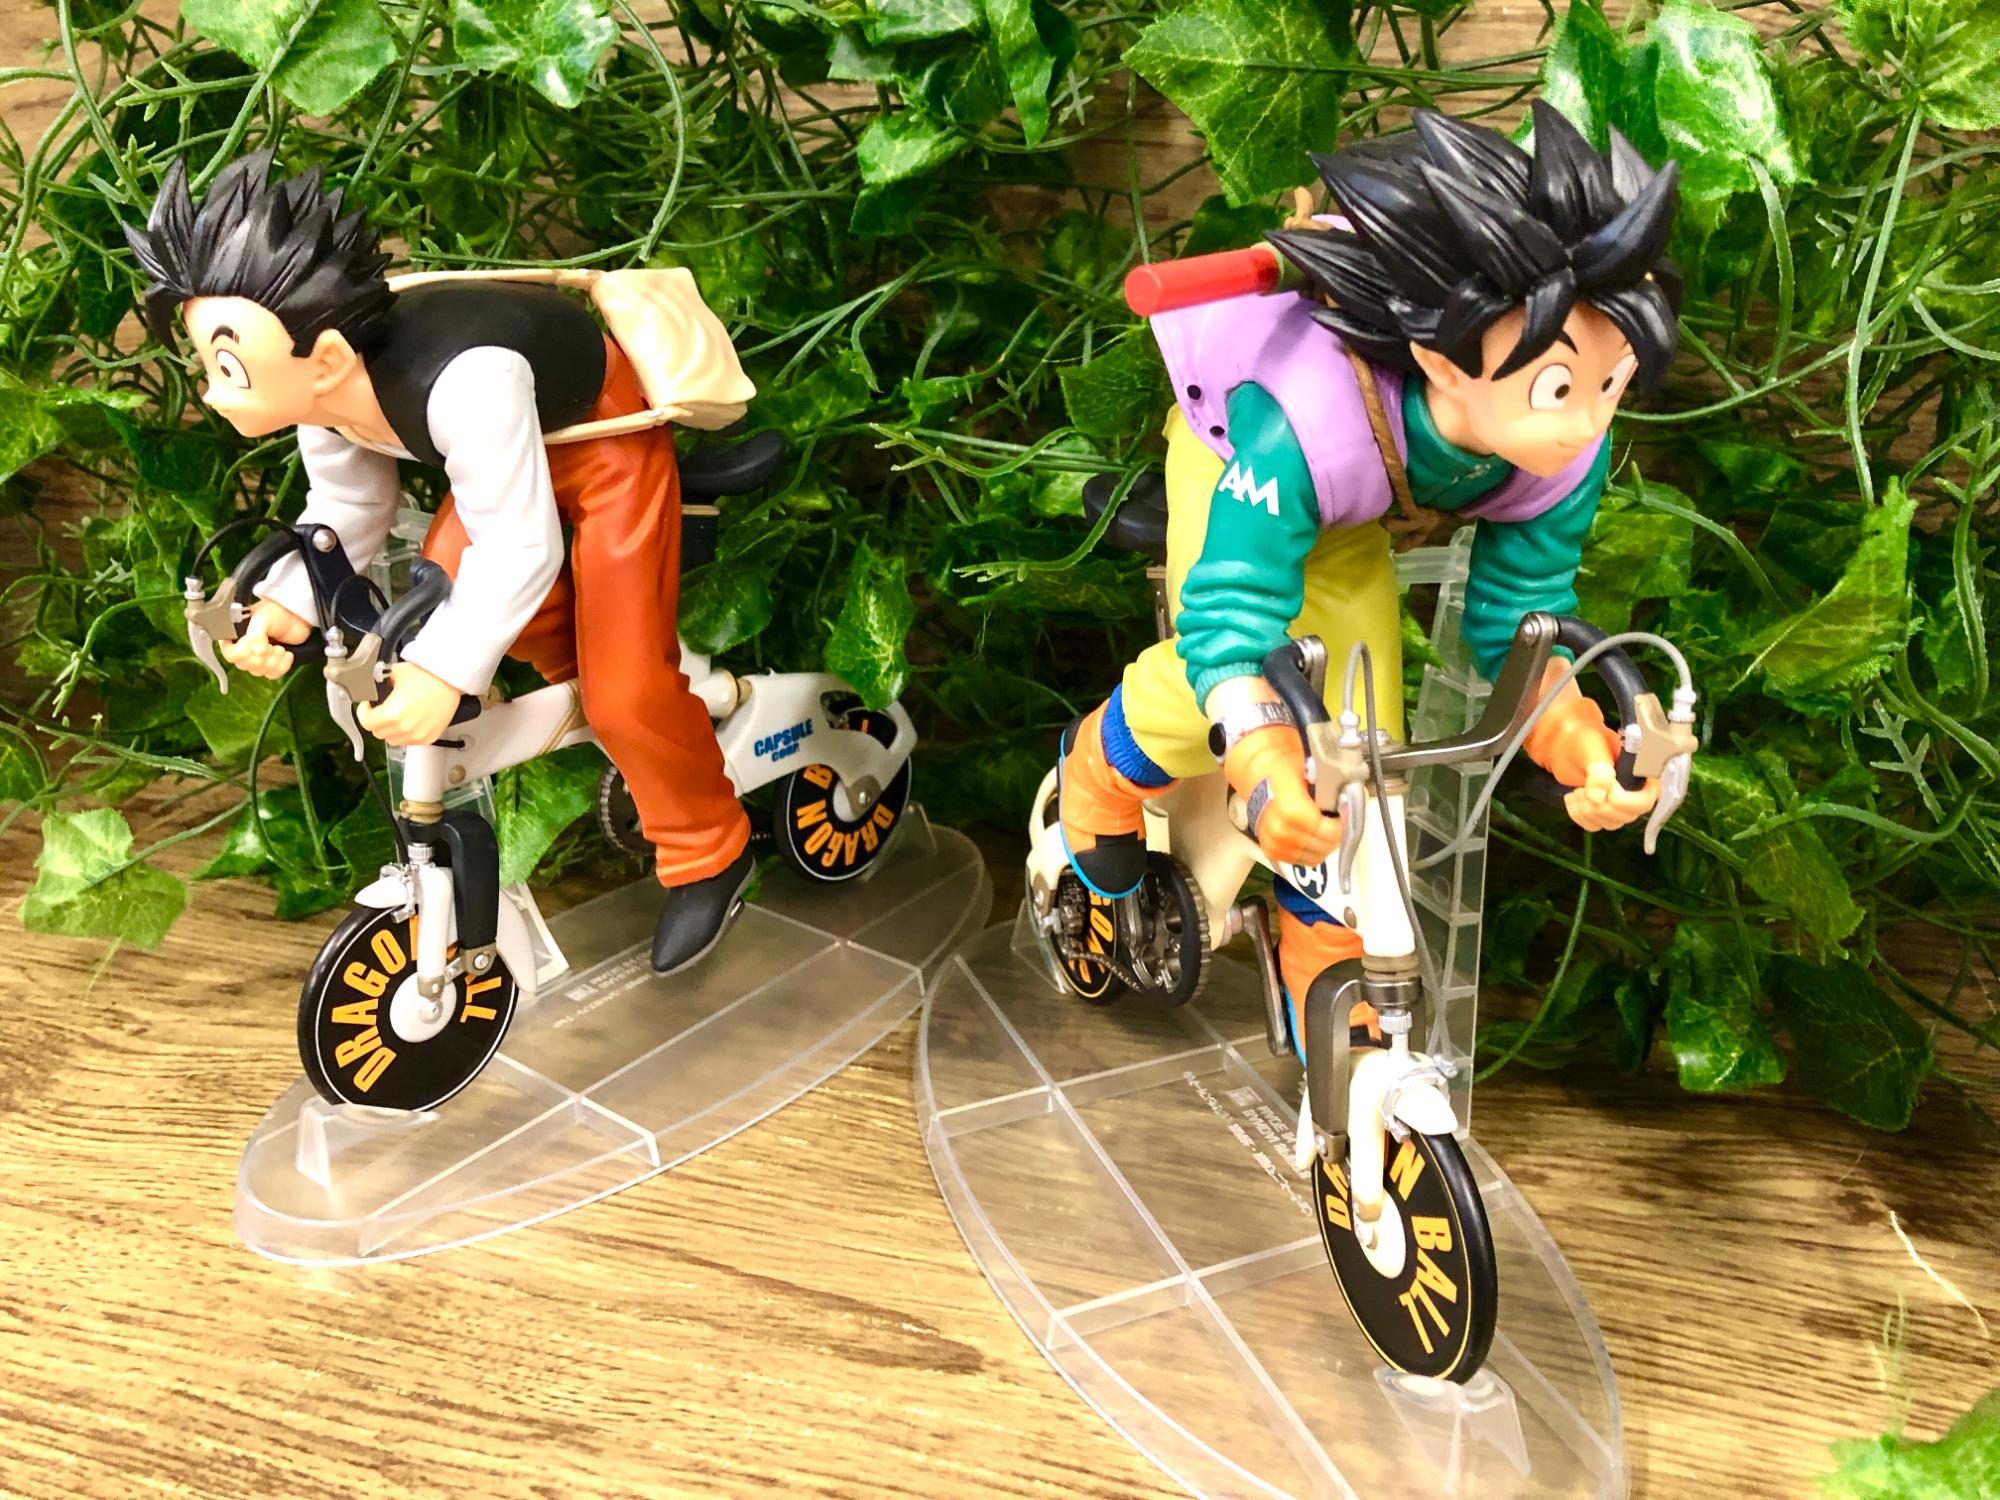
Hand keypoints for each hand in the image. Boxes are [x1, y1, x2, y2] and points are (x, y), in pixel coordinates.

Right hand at [218, 598, 311, 678]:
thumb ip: (256, 633)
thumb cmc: (277, 613)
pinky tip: (287, 654)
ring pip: (258, 672)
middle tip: (270, 643)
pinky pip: (272, 675)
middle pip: (244, 665)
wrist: (297, 617)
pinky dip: (283, 666)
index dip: (242, 652)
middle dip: (261, 656)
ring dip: (273, 660)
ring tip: (280, 647)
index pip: (229, 654)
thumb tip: (257, 651)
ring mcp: (257, 658)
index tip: (252, 643)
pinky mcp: (271, 665)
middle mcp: (243, 649)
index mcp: (235, 636)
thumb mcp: (263, 618)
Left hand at [356, 662, 464, 746]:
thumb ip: (380, 683)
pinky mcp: (429, 737)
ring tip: (396, 717)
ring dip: (391, 730)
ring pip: (393, 740)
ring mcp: (418, 735)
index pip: (366, 723)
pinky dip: (406, 734)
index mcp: (392, 713)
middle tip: (381, 711)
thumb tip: (374, 686)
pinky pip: (410, 741)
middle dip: (377, 721)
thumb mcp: (395, 673)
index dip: (364, 713)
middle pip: (378, 733)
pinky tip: (409, 720)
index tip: (367, 708)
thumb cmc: (429, 675)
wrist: (451, 680)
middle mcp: (405, 727)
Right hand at [1226, 723, 1342, 867]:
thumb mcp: (1311, 770)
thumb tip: (1355, 794)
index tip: (1344, 814)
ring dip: (1324, 845)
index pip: (1330, 832)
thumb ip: (1334, 786)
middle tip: (1336, 820)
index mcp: (1293, 811)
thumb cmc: (1284, 770)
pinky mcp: (1272, 851)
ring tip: (1324, 828)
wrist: (1258, 774)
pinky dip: (1310, 851)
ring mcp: (1275, 844)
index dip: (1341, 824)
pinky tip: (1311, 836)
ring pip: (1315, 857)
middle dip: (1335, 834)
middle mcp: (1281, 831)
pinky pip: (1301, 860)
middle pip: (1324, 846)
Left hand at [1522, 661, 1660, 831]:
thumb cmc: (1584, 739)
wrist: (1564, 743)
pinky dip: (1578, 815)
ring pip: (1609, 823)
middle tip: (1586, 788)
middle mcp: (1635, 792)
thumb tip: (1599, 795)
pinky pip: (1593, 826)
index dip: (1627, 802)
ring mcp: (1618, 804)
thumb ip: (1599, 770)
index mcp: (1642, 773)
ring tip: (1578, 789)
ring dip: (1588, 810)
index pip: (1647, 800)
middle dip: (1602, 805)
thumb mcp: (1593, 748)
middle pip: (1628, 816)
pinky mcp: (1601, 811)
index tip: (1608, 792)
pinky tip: (1572, 797)